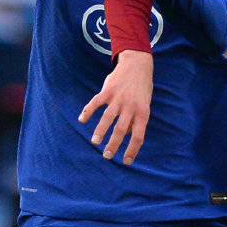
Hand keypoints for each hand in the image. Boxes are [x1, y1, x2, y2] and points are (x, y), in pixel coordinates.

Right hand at [79, 50, 152, 164]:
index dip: (132, 150)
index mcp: (143, 113)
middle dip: (113, 145)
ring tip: (95, 142)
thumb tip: (126, 136)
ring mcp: (118, 99)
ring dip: (100, 131)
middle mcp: (131, 107)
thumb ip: (136, 120)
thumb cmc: (141, 89)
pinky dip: (88, 111)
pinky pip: (96, 103)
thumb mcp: (145, 105)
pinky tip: (82, 120)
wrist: (138, 65)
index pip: (138, 136)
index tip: (125, 161)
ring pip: (108, 118)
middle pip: (121, 130)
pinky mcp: (107, 91)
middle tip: (106, 156)